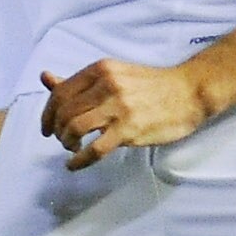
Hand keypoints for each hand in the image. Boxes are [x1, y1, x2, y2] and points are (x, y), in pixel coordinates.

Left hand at [44, 58, 213, 170]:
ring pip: (74, 128)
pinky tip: (74, 165)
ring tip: (72, 148)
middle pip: (63, 112)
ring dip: (66, 143)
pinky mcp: (129, 129)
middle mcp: (106, 85)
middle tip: (62, 140)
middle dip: (56, 130)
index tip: (46, 127)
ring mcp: (118, 108)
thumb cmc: (151, 85)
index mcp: (100, 70)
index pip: (60, 93)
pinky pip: (94, 149)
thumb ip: (79, 81)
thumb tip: (45, 78)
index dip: (47, 113)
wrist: (190, 91)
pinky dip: (78, 160)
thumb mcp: (113, 75)